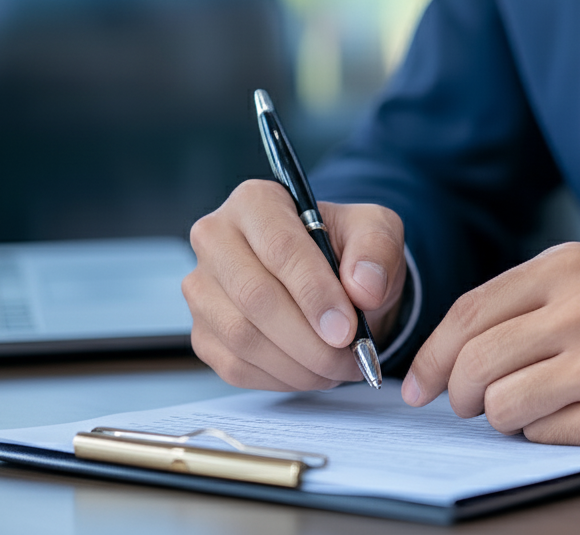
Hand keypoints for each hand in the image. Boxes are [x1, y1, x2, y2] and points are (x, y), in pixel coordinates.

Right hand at [183, 180, 406, 390]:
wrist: (332, 281)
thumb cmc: (348, 250)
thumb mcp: (377, 231)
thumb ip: (376, 249)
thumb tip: (363, 287)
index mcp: (255, 202)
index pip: (279, 249)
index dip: (315, 293)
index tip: (347, 329)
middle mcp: (216, 240)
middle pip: (255, 296)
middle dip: (310, 338)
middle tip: (350, 356)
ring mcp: (202, 289)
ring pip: (242, 337)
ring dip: (299, 363)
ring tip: (339, 366)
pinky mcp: (204, 333)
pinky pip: (236, 366)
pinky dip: (282, 378)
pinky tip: (312, 370)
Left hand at [401, 242, 579, 445]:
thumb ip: (527, 300)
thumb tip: (453, 350)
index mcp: (568, 266)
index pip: (469, 311)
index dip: (433, 354)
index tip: (420, 382)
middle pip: (475, 361)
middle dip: (458, 394)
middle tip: (466, 405)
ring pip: (500, 404)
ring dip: (501, 416)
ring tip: (527, 408)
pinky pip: (541, 433)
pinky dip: (541, 432)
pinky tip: (567, 416)